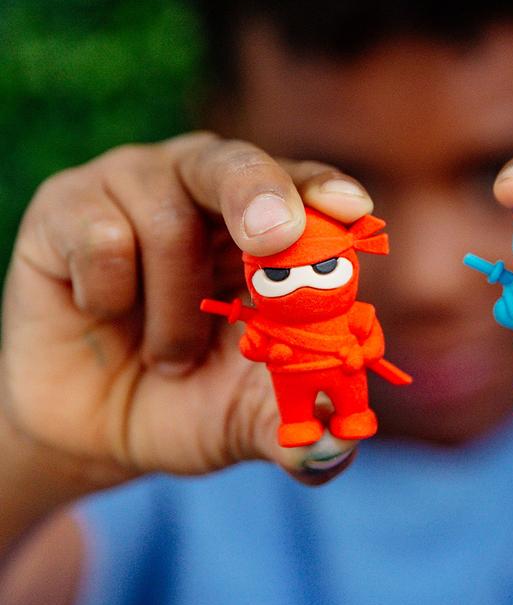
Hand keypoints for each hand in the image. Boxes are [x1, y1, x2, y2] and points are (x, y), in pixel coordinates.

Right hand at [0, 133, 371, 486]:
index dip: (324, 191)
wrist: (97, 429)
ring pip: (166, 220)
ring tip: (169, 354)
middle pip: (237, 165)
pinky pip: (100, 238)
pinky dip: (110, 297)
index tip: (351, 207)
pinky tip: (106, 314)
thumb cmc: (195, 403)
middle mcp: (206, 190)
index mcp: (269, 226)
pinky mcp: (69, 206)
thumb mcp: (251, 421)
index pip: (306, 188)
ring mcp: (136, 187)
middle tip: (274, 239)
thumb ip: (298, 428)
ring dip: (173, 311)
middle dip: (260, 198)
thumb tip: (339, 439)